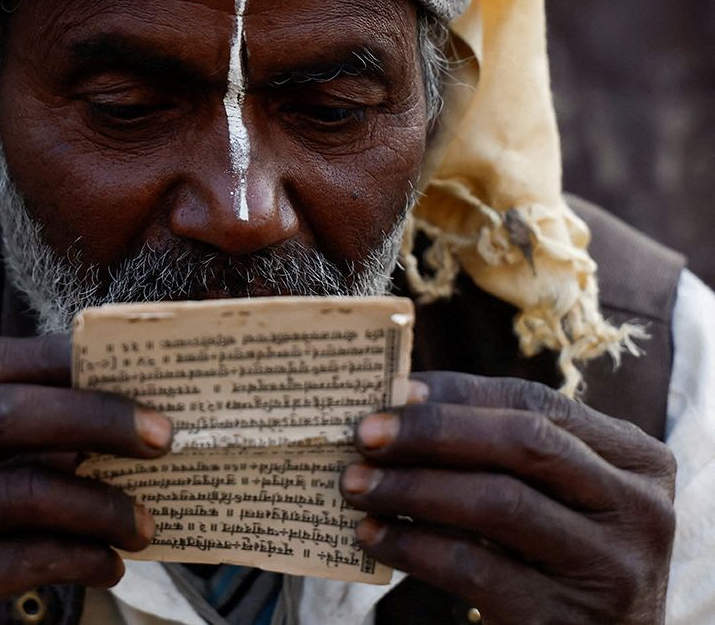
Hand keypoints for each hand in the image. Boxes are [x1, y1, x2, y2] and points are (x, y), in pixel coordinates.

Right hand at [0, 336, 171, 623]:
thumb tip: (94, 421)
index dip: (62, 360)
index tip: (127, 366)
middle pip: (10, 414)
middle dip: (102, 419)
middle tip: (163, 436)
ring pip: (28, 491)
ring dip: (104, 505)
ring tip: (143, 521)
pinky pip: (24, 560)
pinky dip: (81, 558)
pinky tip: (106, 564)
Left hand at [340, 372, 675, 624]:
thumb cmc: (560, 556)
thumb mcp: (557, 495)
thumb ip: (501, 450)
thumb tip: (399, 402)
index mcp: (636, 461)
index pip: (538, 403)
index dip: (459, 393)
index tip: (393, 389)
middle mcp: (637, 510)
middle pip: (525, 444)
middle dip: (433, 432)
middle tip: (364, 433)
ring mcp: (608, 569)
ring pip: (499, 503)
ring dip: (413, 487)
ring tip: (355, 484)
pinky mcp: (563, 620)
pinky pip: (474, 568)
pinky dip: (413, 546)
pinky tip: (372, 535)